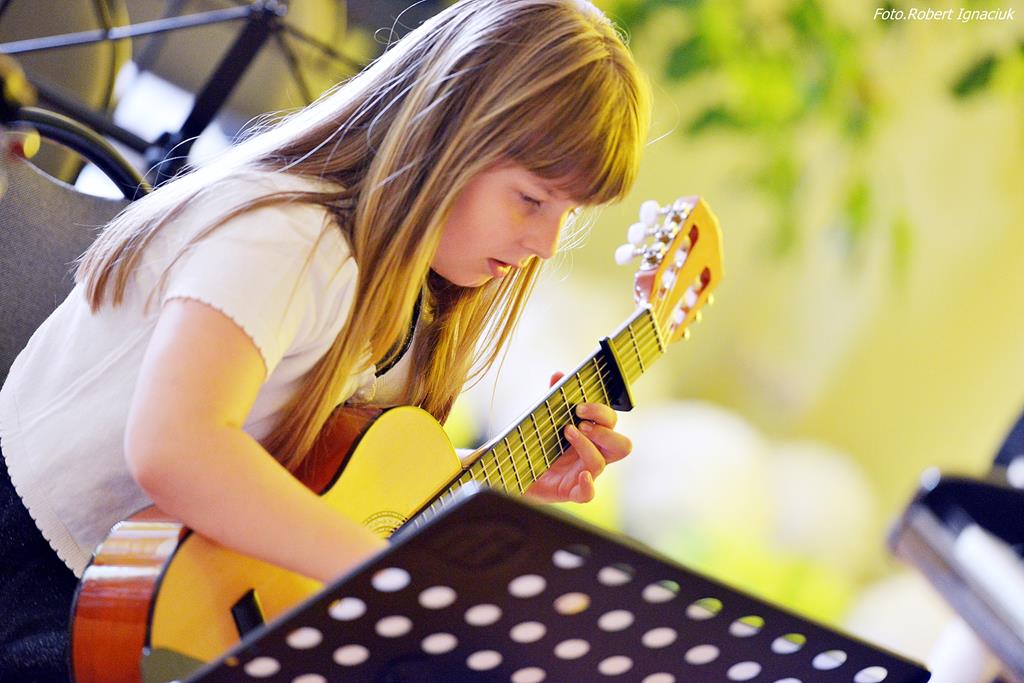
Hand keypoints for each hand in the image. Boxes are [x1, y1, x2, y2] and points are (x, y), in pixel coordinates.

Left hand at [524, 372, 631, 502]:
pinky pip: (588, 494)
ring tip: (567, 433)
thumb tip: (558, 376)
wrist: (518, 474)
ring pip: (601, 463)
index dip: (601, 412)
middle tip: (579, 421)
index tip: (579, 406)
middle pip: (621, 445)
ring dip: (586, 445)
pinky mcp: (571, 492)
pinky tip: (580, 474)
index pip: (611, 422)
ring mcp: (584, 474)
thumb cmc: (538, 447)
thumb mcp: (544, 421)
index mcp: (591, 437)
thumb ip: (553, 399)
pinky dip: (588, 485)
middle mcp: (593, 455)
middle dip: (604, 430)